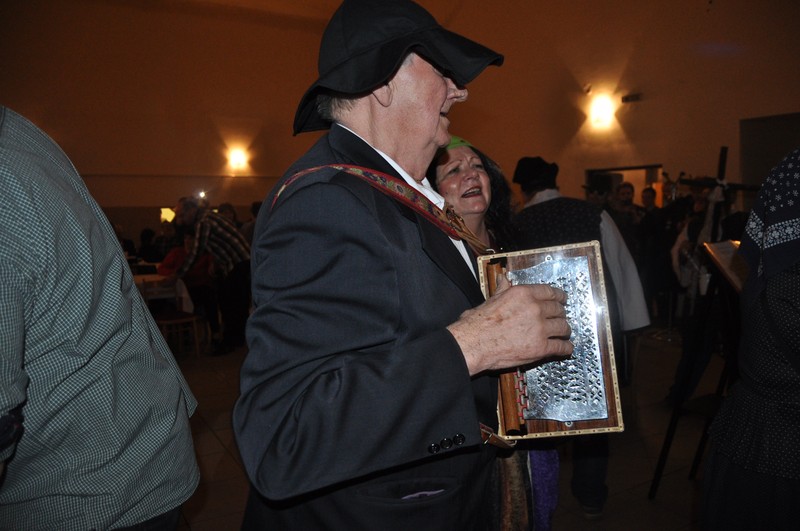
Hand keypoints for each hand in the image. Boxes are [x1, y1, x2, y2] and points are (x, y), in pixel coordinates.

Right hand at [448, 274, 572, 375]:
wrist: (473, 344)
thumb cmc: (477, 323)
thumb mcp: (491, 299)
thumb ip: (503, 289)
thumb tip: (503, 278)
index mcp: (523, 293)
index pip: (551, 292)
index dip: (559, 296)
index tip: (562, 300)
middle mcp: (535, 308)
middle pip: (559, 310)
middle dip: (560, 314)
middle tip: (559, 319)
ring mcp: (540, 329)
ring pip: (564, 328)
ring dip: (564, 331)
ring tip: (562, 334)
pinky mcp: (540, 348)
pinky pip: (562, 347)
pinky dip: (565, 348)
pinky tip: (565, 348)